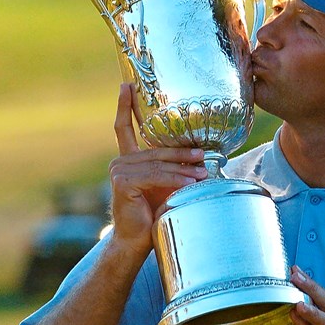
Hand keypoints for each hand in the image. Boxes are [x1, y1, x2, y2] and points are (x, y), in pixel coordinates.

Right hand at [108, 83, 207, 254]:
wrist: (137, 240)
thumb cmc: (153, 213)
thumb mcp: (165, 185)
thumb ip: (172, 168)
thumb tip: (202, 156)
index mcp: (128, 159)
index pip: (125, 128)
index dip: (125, 105)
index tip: (126, 84)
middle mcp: (120, 162)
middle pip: (156, 150)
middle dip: (183, 152)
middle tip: (205, 153)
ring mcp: (119, 171)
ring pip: (158, 164)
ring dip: (184, 168)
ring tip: (204, 170)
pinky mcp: (123, 182)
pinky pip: (155, 176)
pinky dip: (175, 180)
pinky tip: (189, 184)